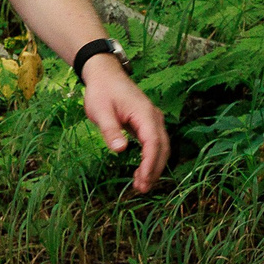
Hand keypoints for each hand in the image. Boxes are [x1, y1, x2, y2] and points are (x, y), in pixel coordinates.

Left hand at [83, 58, 169, 192]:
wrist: (105, 75)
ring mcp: (153, 120)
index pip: (153, 143)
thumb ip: (110, 130)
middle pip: (162, 147)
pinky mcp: (147, 123)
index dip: (150, 163)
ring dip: (154, 166)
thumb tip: (120, 150)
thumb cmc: (102, 92)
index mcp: (145, 114)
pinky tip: (141, 171)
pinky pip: (154, 143)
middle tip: (142, 188)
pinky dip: (150, 158)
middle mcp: (154, 118)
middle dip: (154, 169)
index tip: (143, 179)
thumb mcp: (101, 111)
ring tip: (142, 184)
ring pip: (160, 146)